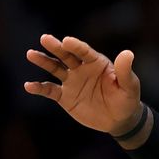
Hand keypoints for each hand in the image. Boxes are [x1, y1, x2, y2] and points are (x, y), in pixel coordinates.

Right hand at [24, 34, 142, 134]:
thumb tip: (128, 53)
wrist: (119, 119)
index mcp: (97, 63)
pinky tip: (29, 86)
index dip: (76, 46)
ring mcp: (72, 81)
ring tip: (31, 54)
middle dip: (56, 47)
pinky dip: (39, 88)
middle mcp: (82, 69)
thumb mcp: (130, 86)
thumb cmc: (127, 99)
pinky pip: (50, 90)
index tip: (66, 41)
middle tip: (45, 38)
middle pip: (67, 56)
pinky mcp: (64, 96)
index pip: (85, 52)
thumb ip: (125, 71)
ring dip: (43, 61)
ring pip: (55, 68)